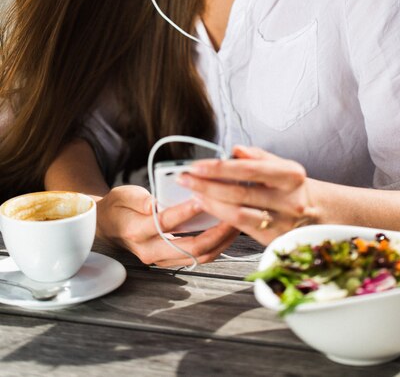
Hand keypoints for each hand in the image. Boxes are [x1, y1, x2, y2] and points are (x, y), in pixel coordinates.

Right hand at [95, 185, 237, 266]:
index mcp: (137, 231)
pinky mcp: (170, 261)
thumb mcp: (123, 195)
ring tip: (236, 222)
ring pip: (199, 256)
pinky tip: (227, 231)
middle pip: (191, 247)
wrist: (107, 226)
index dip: (187, 211)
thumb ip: (139, 198)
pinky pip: (198, 257)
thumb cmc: (118, 206)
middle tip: (233, 213)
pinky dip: (215, 245)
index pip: (167, 223)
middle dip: (217, 232)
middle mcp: (150, 251)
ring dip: (221, 241)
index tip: (204, 197)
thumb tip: (154, 203)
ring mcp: (161, 259)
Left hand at [176, 146, 317, 245]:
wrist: (320, 215)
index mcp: (291, 176)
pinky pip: (242, 230)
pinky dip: (221, 219)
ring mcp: (282, 223)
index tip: (197, 165)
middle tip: (185, 178)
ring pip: (238, 215)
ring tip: (192, 193)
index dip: (220, 168)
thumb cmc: (294, 187)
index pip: (249, 170)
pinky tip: (208, 209)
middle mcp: (289, 201)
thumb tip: (235, 150)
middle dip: (207, 185)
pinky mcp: (274, 241)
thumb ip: (258, 156)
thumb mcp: (283, 166)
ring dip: (210, 204)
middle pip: (240, 193)